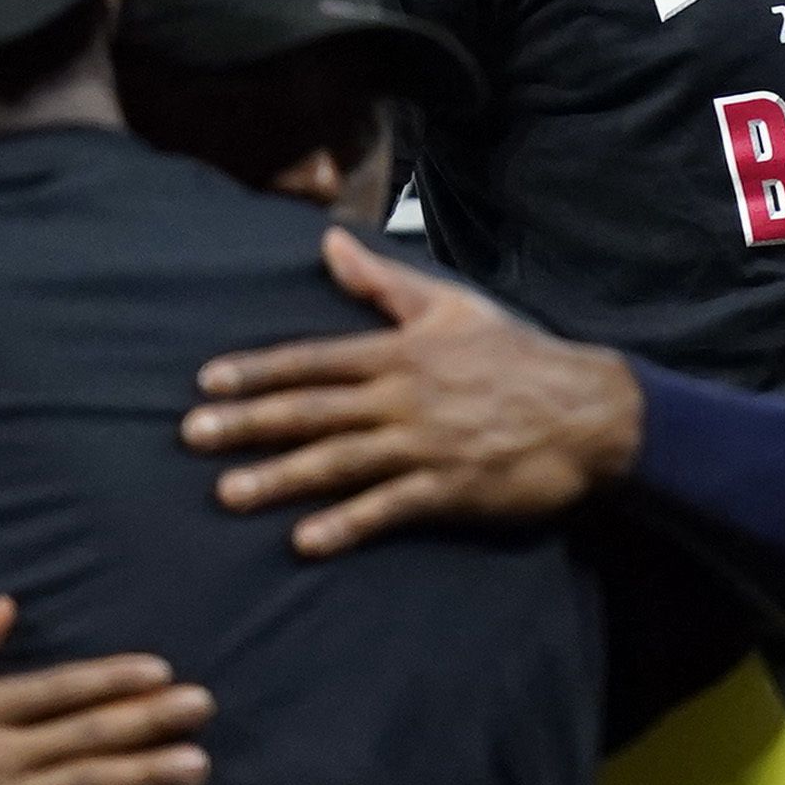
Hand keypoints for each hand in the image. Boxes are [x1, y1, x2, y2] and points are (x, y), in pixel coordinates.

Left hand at [186, 227, 645, 554]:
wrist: (591, 410)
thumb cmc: (519, 355)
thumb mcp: (452, 306)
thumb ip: (383, 282)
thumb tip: (328, 245)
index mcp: (402, 352)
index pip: (315, 359)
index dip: (258, 370)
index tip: (206, 381)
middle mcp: (404, 397)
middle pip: (312, 410)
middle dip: (248, 422)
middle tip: (193, 435)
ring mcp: (426, 445)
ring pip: (340, 460)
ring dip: (282, 476)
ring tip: (228, 494)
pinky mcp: (450, 488)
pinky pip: (388, 508)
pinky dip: (346, 524)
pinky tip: (305, 540)